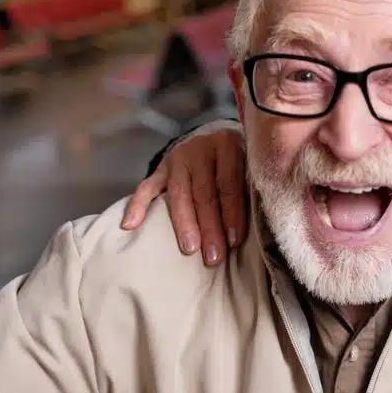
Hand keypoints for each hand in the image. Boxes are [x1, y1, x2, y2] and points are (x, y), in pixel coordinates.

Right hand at [121, 128, 247, 264]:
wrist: (216, 135)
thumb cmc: (240, 158)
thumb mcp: (250, 162)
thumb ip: (252, 184)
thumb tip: (261, 223)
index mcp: (227, 145)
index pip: (229, 185)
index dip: (232, 214)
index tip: (235, 241)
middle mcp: (200, 148)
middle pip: (204, 193)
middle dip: (209, 227)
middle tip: (214, 256)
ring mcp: (177, 157)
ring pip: (178, 193)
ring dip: (184, 224)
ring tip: (190, 249)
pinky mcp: (160, 166)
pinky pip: (146, 187)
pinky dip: (137, 206)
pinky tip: (130, 225)